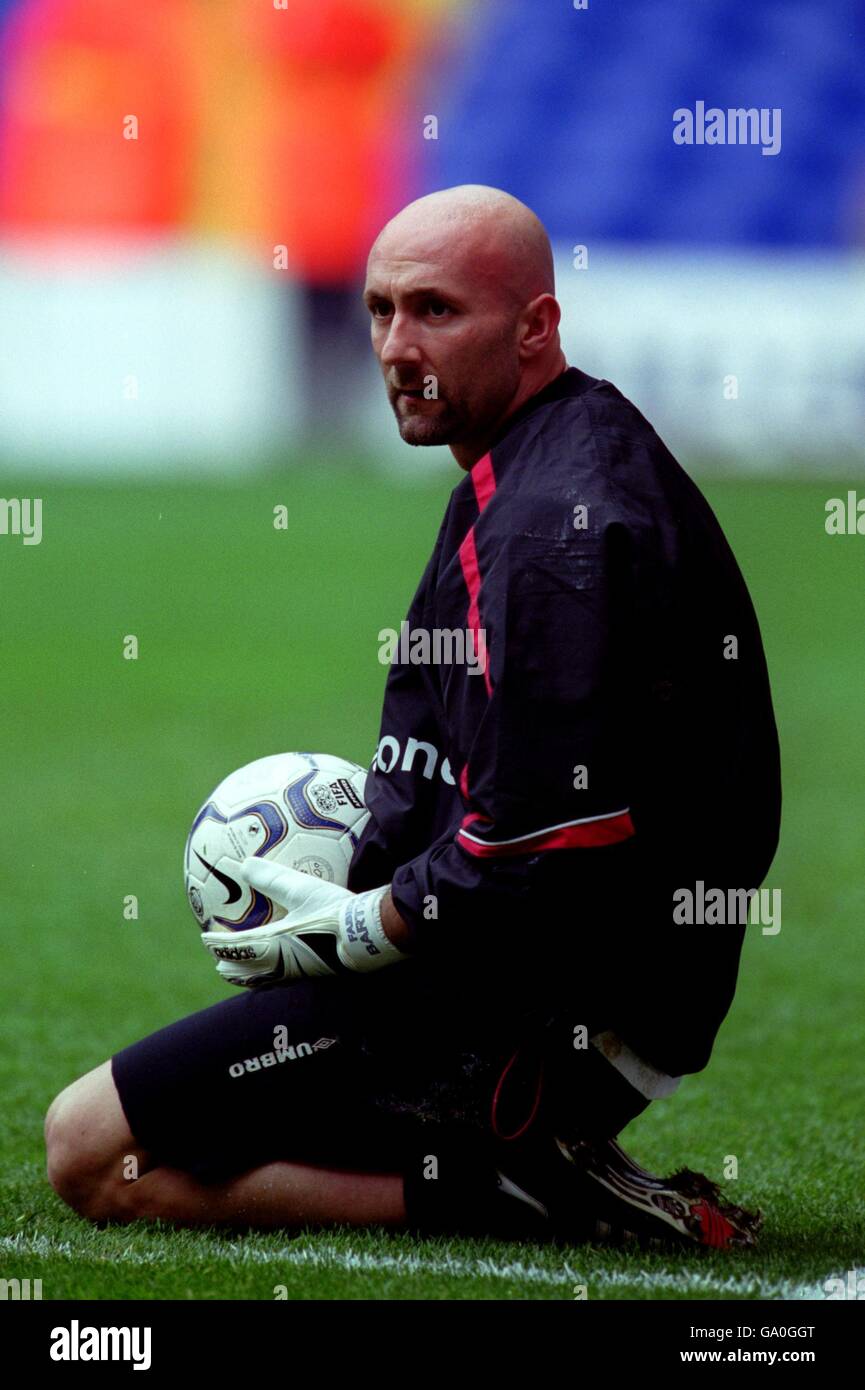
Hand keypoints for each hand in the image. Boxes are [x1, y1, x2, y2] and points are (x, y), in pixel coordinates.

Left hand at [200, 858, 407, 987]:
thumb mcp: (302, 890)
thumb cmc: (333, 913)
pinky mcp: (316, 973)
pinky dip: (274, 972)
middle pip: (246, 971)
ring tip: (245, 969)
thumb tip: (245, 863)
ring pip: (265, 979)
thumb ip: (272, 878)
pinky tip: (287, 961)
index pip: (236, 946)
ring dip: (250, 974)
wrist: (367, 937)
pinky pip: (286, 976)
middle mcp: (281, 964)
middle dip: (231, 966)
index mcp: (272, 945)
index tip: (206, 938)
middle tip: (220, 961)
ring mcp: (298, 972)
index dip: (218, 943)